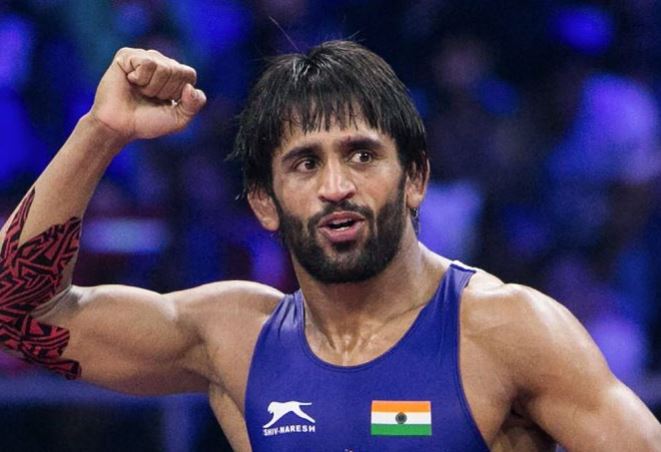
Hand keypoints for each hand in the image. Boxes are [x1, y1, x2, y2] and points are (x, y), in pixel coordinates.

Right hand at [89, 48, 206, 142]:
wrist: (120, 126)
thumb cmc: (147, 122)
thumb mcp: (179, 119)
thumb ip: (194, 105)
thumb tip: (190, 87)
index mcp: (175, 75)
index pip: (189, 74)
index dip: (178, 93)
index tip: (164, 101)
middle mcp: (160, 62)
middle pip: (176, 70)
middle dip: (164, 91)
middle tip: (149, 97)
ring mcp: (144, 57)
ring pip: (162, 67)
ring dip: (151, 87)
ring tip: (139, 91)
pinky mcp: (127, 55)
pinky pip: (146, 63)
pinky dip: (140, 78)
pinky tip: (130, 81)